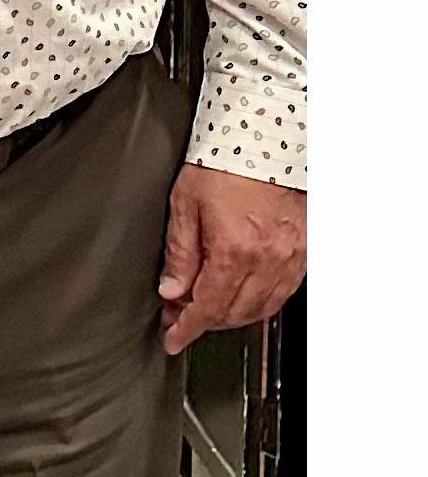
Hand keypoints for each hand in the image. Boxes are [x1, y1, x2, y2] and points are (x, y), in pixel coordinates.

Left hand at [157, 165, 304, 354]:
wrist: (265, 137)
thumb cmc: (225, 164)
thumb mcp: (185, 206)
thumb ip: (180, 254)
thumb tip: (172, 290)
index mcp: (235, 250)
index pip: (208, 307)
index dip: (187, 328)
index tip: (173, 339)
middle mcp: (269, 258)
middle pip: (235, 312)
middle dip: (205, 321)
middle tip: (180, 316)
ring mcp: (291, 255)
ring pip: (262, 307)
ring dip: (232, 316)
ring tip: (207, 308)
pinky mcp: (304, 248)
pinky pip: (283, 291)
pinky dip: (260, 301)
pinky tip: (241, 296)